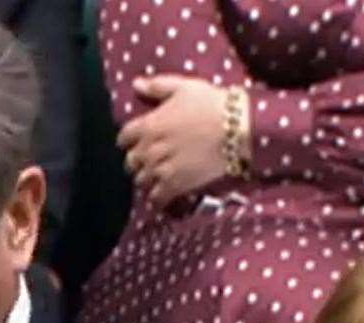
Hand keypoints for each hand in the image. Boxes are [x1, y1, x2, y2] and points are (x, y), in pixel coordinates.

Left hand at [117, 76, 235, 206]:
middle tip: (147, 159)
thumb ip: (157, 86)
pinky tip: (162, 194)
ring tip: (156, 176)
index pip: (124, 137)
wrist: (238, 128)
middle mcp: (150, 148)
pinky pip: (156, 197)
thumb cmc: (212, 104)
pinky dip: (156, 197)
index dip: (129, 139)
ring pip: (141, 179)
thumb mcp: (184, 87)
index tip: (135, 141)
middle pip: (131, 161)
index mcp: (149, 125)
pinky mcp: (176, 184)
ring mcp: (162, 168)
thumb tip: (135, 84)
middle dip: (137, 160)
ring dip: (146, 177)